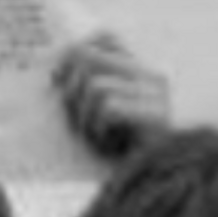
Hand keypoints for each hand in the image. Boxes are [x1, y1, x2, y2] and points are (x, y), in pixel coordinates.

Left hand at [53, 32, 170, 160]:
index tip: (57, 76)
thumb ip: (88, 92)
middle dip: (70, 86)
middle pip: (90, 56)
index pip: (106, 38)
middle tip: (74, 115)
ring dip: (84, 116)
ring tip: (96, 136)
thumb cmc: (128, 154)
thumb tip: (55, 74)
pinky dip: (98, 128)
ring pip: (96, 85)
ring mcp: (154, 93)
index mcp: (141, 72)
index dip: (75, 52)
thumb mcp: (104, 119)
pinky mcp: (155, 114)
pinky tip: (108, 144)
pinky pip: (108, 107)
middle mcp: (150, 76)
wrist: (162, 178)